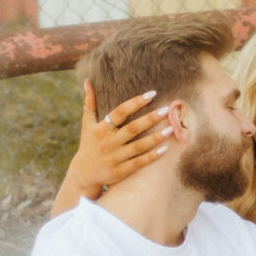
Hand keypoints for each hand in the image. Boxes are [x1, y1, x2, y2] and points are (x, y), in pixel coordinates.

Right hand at [68, 80, 172, 197]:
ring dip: (155, 138)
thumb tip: (87, 81)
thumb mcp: (86, 124)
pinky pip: (139, 163)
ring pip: (138, 146)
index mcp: (102, 128)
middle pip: (133, 128)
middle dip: (150, 119)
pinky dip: (151, 156)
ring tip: (171, 128)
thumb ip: (89, 103)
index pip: (120, 112)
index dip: (135, 103)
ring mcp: (115, 157)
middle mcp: (109, 142)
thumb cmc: (88, 144)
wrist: (84, 174)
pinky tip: (165, 149)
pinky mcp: (121, 171)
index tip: (152, 94)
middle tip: (167, 110)